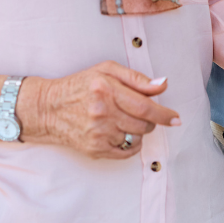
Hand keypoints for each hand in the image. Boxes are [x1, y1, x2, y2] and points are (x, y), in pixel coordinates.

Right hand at [22, 61, 180, 159]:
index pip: (145, 106)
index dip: (164, 114)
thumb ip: (136, 78)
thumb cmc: (80, 86)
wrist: (48, 108)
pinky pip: (125, 151)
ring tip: (126, 120)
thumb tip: (162, 86)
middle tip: (145, 114)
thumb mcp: (106, 70)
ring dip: (140, 131)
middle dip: (152, 120)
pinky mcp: (94, 149)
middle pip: (144, 124)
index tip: (175, 118)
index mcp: (106, 90)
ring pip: (136, 138)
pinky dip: (130, 144)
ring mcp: (97, 134)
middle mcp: (102, 113)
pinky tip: (121, 133)